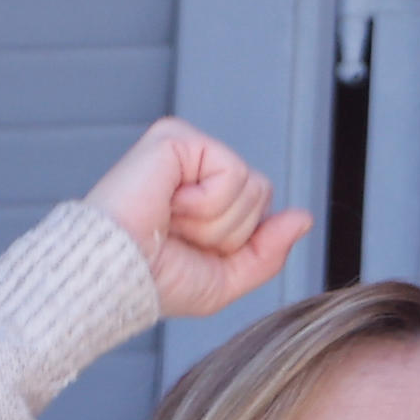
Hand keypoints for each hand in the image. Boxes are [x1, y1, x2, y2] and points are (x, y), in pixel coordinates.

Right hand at [86, 117, 312, 318]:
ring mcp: (186, 148)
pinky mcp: (176, 137)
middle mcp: (196, 168)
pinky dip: (207, 204)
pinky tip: (170, 205)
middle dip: (229, 232)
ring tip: (172, 222)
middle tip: (180, 236)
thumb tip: (303, 218)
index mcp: (205, 197)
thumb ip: (268, 252)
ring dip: (215, 222)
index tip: (192, 250)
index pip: (260, 208)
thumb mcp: (225, 280)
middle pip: (261, 194)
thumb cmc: (156, 283)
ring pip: (251, 186)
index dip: (238, 241)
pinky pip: (233, 172)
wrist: (115, 278)